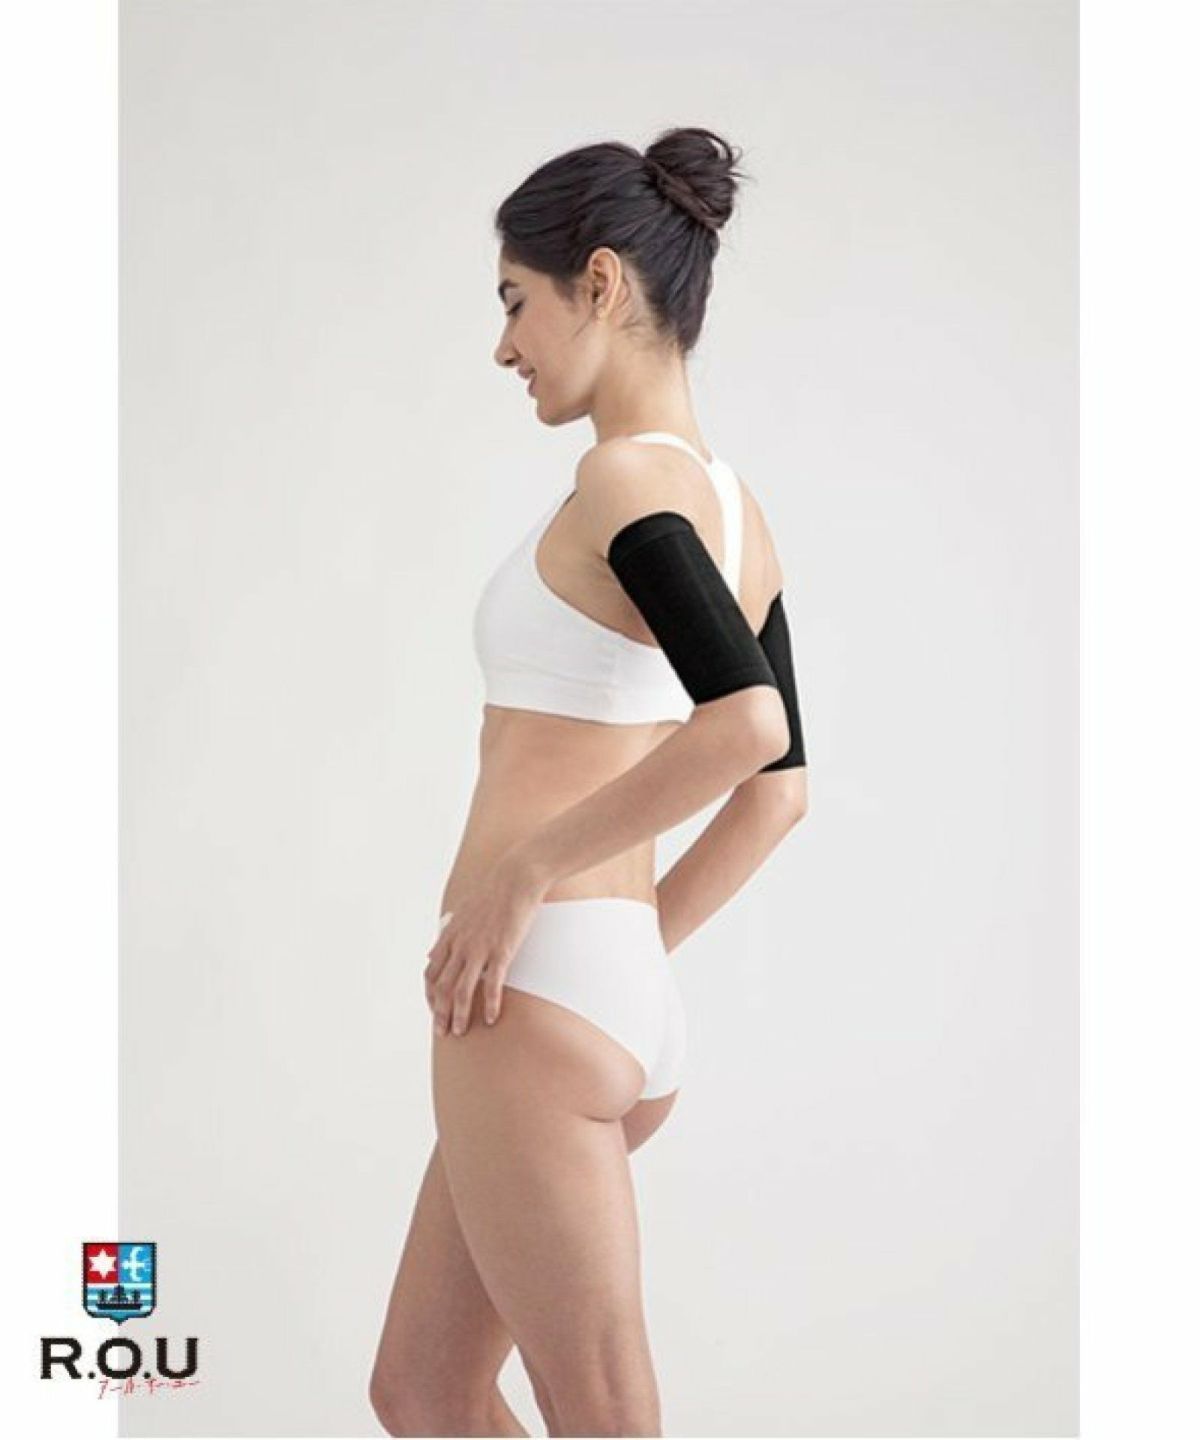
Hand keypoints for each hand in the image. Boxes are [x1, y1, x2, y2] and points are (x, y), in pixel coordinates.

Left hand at [424, 850, 547, 1037]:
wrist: (515, 877)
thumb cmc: (492, 892)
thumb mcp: (461, 912)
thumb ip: (445, 935)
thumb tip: (431, 951)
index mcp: (449, 935)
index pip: (431, 973)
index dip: (430, 995)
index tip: (434, 1010)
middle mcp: (460, 944)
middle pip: (443, 986)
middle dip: (439, 1013)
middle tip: (442, 1032)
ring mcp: (479, 948)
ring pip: (462, 990)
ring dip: (459, 1015)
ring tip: (460, 1032)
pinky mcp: (501, 950)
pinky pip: (493, 983)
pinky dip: (490, 1003)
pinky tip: (492, 1018)